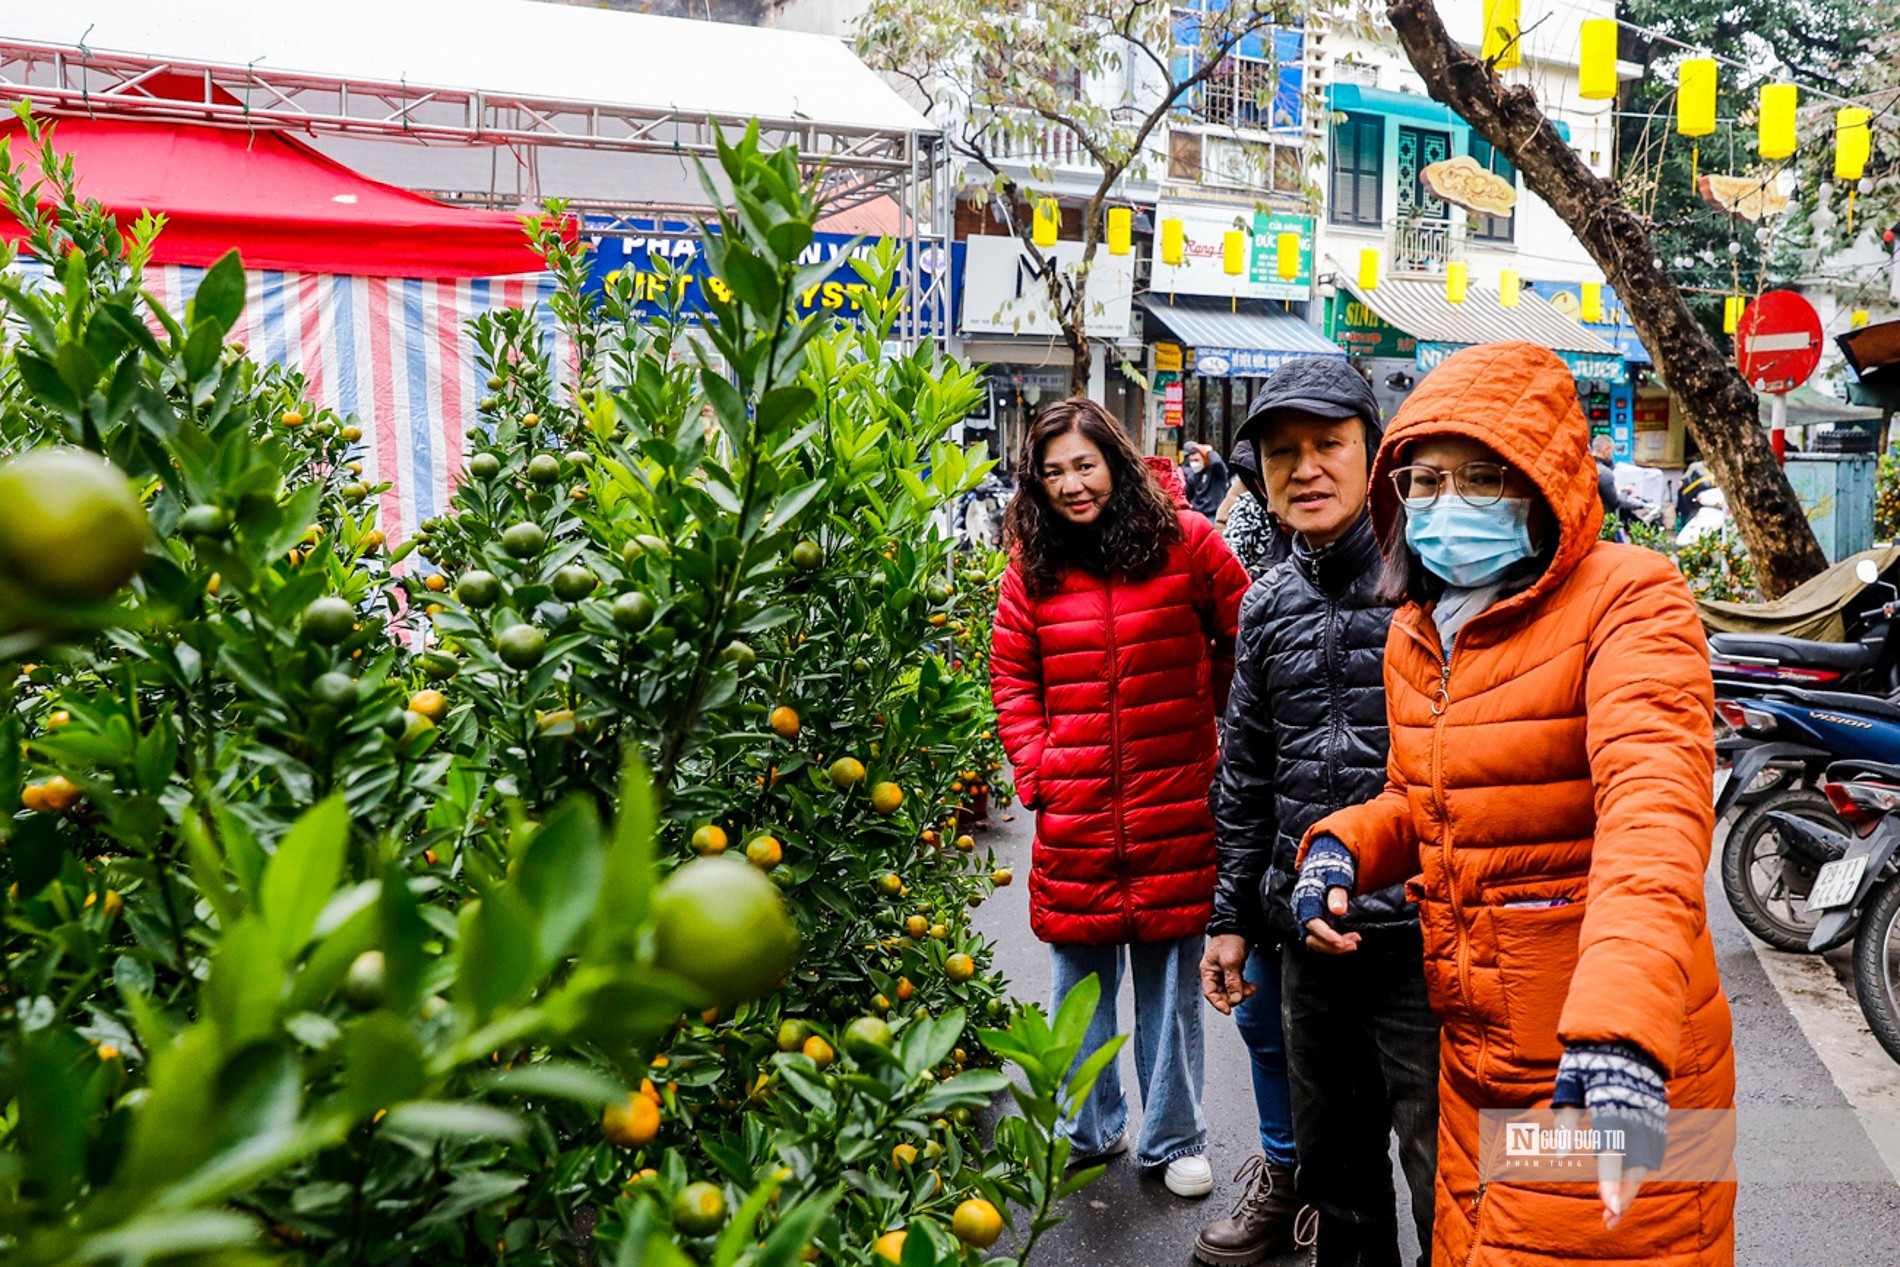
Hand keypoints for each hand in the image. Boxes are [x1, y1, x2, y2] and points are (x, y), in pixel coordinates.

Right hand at [1200, 934, 1253, 1013]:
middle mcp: (1215, 974)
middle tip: (1244, 994)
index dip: (1218, 1003)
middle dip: (1234, 996)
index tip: (1227, 1010)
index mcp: (1208, 971)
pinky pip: (1238, 985)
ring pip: (1232, 991)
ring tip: (1251, 989)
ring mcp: (1225, 973)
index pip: (1210, 993)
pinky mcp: (1234, 971)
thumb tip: (1235, 998)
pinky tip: (1252, 986)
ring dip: (1242, 993)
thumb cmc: (1229, 940)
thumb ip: (1232, 981)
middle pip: (1222, 994)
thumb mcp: (1230, 961)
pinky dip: (1245, 987)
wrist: (1238, 927)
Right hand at [1292, 835, 1359, 955]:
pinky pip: (1323, 940)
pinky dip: (1336, 943)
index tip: (1341, 941)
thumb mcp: (1336, 877)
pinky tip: (1350, 940)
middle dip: (1332, 946)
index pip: (1312, 924)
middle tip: (1352, 945)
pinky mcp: (1317, 924)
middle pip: (1313, 938)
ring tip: (1354, 943)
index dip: (1326, 935)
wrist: (1326, 866)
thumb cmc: (1330, 871)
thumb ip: (1337, 894)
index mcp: (1306, 901)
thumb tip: (1338, 910)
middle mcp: (1304, 913)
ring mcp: (1310, 920)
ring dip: (1336, 947)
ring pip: (1318, 943)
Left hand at [1551, 1042, 1667, 1228]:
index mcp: (1611, 1105)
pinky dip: (1640, 1171)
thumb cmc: (1588, 1062)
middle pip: (1635, 1165)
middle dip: (1624, 1196)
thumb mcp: (1569, 1085)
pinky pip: (1653, 1152)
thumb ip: (1565, 1121)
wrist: (1624, 1037)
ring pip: (1647, 1163)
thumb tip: (1561, 1156)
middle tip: (1608, 1219)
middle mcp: (1636, 1115)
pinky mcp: (1658, 1119)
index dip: (1609, 1180)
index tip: (1608, 1205)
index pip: (1611, 1150)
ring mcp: (1651, 1117)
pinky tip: (1626, 1185)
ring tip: (1613, 1209)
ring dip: (1632, 1187)